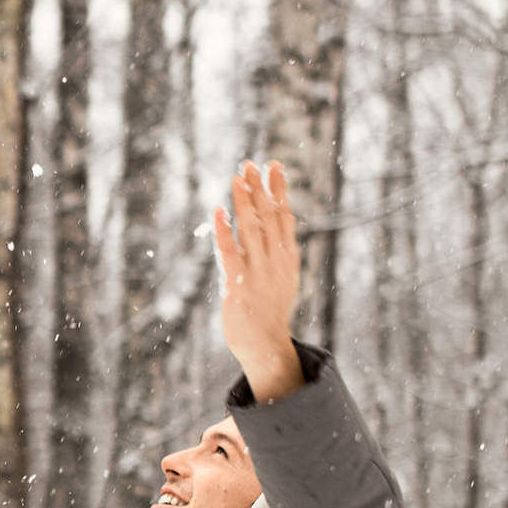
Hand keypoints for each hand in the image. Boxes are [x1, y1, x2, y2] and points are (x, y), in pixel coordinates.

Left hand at [211, 159, 304, 403]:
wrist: (265, 344)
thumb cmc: (269, 310)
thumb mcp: (282, 276)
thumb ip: (278, 250)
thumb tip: (276, 223)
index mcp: (288, 257)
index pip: (284, 215)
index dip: (278, 189)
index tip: (274, 165)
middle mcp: (275, 261)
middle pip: (267, 217)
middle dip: (258, 188)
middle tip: (249, 164)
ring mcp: (257, 272)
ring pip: (251, 229)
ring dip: (243, 202)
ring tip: (237, 178)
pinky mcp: (237, 284)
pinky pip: (230, 252)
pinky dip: (224, 230)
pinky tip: (219, 211)